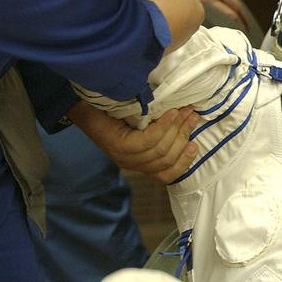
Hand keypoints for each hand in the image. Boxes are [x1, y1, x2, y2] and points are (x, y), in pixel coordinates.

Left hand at [68, 101, 198, 181]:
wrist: (86, 106)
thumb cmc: (114, 114)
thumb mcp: (140, 127)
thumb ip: (158, 132)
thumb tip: (186, 122)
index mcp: (139, 163)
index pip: (166, 175)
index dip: (184, 162)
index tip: (195, 145)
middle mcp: (132, 164)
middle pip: (167, 159)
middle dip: (184, 136)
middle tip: (193, 115)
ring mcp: (125, 157)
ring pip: (160, 150)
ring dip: (176, 128)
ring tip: (184, 110)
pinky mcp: (120, 147)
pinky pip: (148, 140)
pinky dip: (162, 126)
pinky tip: (169, 113)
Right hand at [143, 0, 203, 50]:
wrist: (147, 32)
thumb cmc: (163, 1)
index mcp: (199, 9)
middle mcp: (192, 27)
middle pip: (174, 4)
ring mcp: (178, 39)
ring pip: (165, 18)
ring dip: (156, 12)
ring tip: (143, 5)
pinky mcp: (163, 48)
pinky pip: (156, 30)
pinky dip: (151, 24)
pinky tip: (142, 18)